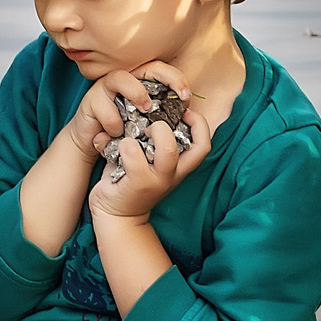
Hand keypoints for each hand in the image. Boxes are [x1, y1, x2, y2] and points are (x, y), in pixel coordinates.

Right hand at [58, 63, 192, 165]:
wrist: (93, 146)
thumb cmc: (124, 134)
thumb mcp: (148, 126)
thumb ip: (165, 118)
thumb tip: (189, 116)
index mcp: (142, 84)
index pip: (163, 70)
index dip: (177, 79)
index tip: (187, 97)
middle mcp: (125, 80)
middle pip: (148, 66)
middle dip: (167, 78)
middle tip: (177, 97)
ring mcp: (106, 88)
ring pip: (120, 78)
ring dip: (137, 93)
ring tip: (145, 110)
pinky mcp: (90, 101)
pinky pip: (102, 104)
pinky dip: (113, 121)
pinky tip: (117, 133)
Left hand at [89, 87, 211, 220]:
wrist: (115, 215)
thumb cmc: (130, 179)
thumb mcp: (149, 159)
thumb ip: (154, 139)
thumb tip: (149, 105)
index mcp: (179, 166)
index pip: (205, 144)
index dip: (199, 124)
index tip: (181, 112)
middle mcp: (173, 174)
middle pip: (195, 146)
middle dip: (175, 124)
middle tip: (152, 125)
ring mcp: (157, 181)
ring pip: (167, 150)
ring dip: (153, 132)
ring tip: (136, 135)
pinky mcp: (137, 184)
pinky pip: (135, 157)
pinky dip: (126, 145)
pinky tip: (118, 146)